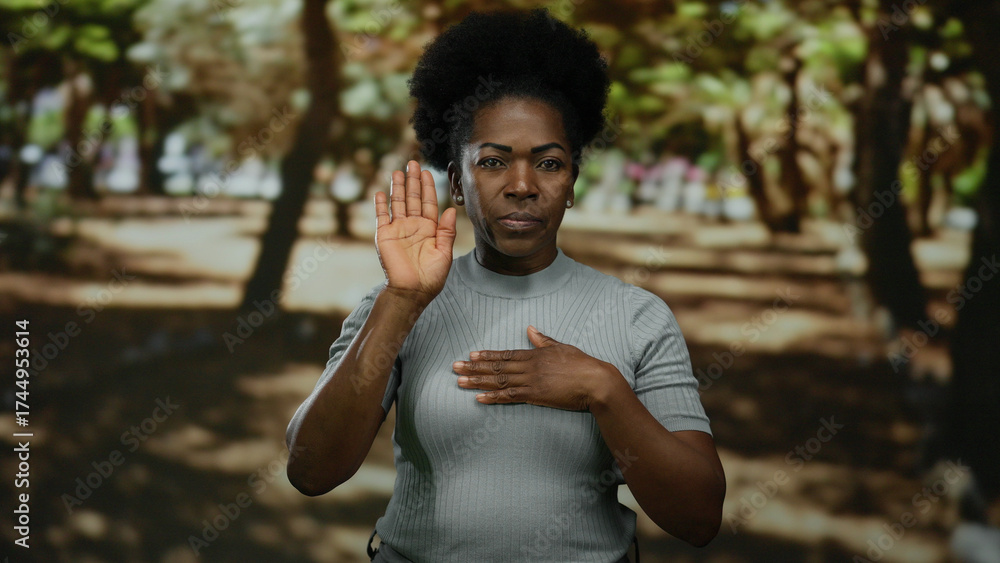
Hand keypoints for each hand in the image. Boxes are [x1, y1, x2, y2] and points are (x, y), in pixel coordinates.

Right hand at [375, 160, 457, 305]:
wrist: (412, 291)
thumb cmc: (431, 276)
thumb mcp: (444, 253)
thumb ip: (447, 231)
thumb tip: (450, 210)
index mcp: (429, 229)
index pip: (428, 202)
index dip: (428, 187)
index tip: (427, 172)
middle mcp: (413, 226)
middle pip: (412, 198)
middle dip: (413, 180)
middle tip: (413, 163)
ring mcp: (398, 229)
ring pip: (398, 203)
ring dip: (398, 187)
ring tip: (398, 171)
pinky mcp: (384, 235)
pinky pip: (381, 216)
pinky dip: (380, 204)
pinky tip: (381, 191)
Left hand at [453, 326, 622, 410]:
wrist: (595, 382)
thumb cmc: (582, 364)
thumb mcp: (561, 347)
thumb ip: (543, 340)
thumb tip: (531, 329)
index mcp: (535, 354)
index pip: (505, 355)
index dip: (487, 356)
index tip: (471, 355)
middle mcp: (529, 366)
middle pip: (496, 367)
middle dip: (474, 367)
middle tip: (455, 368)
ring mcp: (531, 381)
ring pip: (499, 381)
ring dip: (478, 382)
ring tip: (460, 382)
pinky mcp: (536, 395)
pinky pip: (510, 397)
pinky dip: (493, 397)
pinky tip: (479, 398)